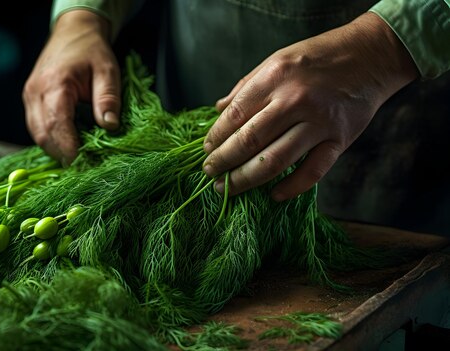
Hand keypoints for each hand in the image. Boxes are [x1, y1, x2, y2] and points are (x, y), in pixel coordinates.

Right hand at [22, 10, 120, 164]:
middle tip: (84, 166)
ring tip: (78, 157)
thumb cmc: (91, 51)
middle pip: (43, 134)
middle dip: (62, 153)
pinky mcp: (30, 101)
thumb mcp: (108, 70)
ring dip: (56, 148)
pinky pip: (37, 128)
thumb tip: (110, 127)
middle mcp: (35, 92)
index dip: (69, 147)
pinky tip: (69, 143)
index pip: (57, 123)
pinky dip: (52, 139)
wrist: (73, 32)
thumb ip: (108, 98)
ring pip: (37, 134)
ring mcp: (29, 97)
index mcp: (54, 83)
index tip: (83, 163)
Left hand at [202, 12, 417, 200]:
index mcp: (275, 77)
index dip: (216, 137)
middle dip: (224, 162)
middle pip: (249, 141)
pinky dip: (290, 188)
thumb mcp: (277, 60)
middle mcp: (295, 100)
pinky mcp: (340, 140)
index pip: (235, 115)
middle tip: (210, 173)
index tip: (207, 149)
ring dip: (245, 179)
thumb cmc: (317, 57)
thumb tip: (218, 110)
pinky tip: (272, 195)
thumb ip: (247, 87)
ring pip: (275, 161)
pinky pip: (312, 172)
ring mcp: (319, 122)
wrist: (370, 55)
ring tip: (227, 188)